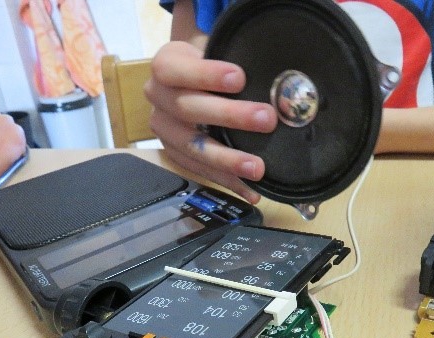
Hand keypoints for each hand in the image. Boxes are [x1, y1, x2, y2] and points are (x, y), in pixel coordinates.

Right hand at [145, 40, 276, 202]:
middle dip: (229, 116)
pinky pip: (200, 171)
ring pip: (192, 147)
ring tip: (257, 168)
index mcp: (165, 67)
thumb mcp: (216, 50)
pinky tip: (250, 191)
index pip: (176, 70)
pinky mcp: (175, 154)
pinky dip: (228, 182)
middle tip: (266, 120)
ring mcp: (165, 130)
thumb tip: (276, 71)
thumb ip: (234, 55)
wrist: (192, 80)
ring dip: (227, 160)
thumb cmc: (210, 63)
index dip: (206, 75)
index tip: (240, 78)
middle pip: (187, 109)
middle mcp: (157, 98)